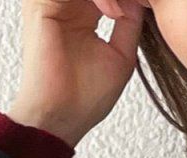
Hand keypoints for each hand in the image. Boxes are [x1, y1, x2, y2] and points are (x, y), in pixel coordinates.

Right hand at [4, 0, 146, 149]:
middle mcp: (66, 4)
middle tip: (135, 7)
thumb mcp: (122, 56)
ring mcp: (51, 2)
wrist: (61, 117)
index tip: (147, 7)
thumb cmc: (85, 97)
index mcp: (83, 13)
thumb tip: (141, 1)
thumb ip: (130, 22)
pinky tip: (111, 11)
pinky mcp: (40, 4)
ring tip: (121, 13)